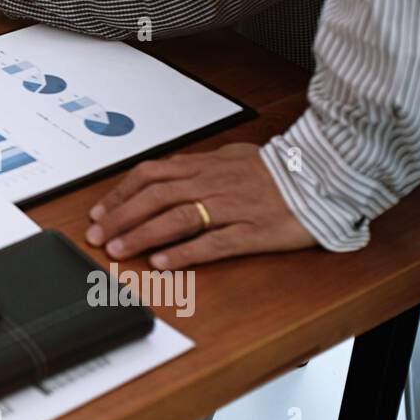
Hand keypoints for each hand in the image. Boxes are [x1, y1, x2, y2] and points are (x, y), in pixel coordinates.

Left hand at [84, 143, 316, 268]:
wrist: (324, 175)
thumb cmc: (277, 170)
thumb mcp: (231, 157)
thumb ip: (198, 165)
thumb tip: (166, 170)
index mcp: (205, 166)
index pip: (150, 176)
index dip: (119, 194)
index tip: (97, 212)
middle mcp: (213, 184)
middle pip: (155, 197)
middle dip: (120, 216)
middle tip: (96, 236)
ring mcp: (233, 207)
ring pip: (178, 218)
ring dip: (143, 234)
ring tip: (119, 250)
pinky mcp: (254, 231)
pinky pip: (214, 242)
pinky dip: (185, 252)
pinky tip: (163, 263)